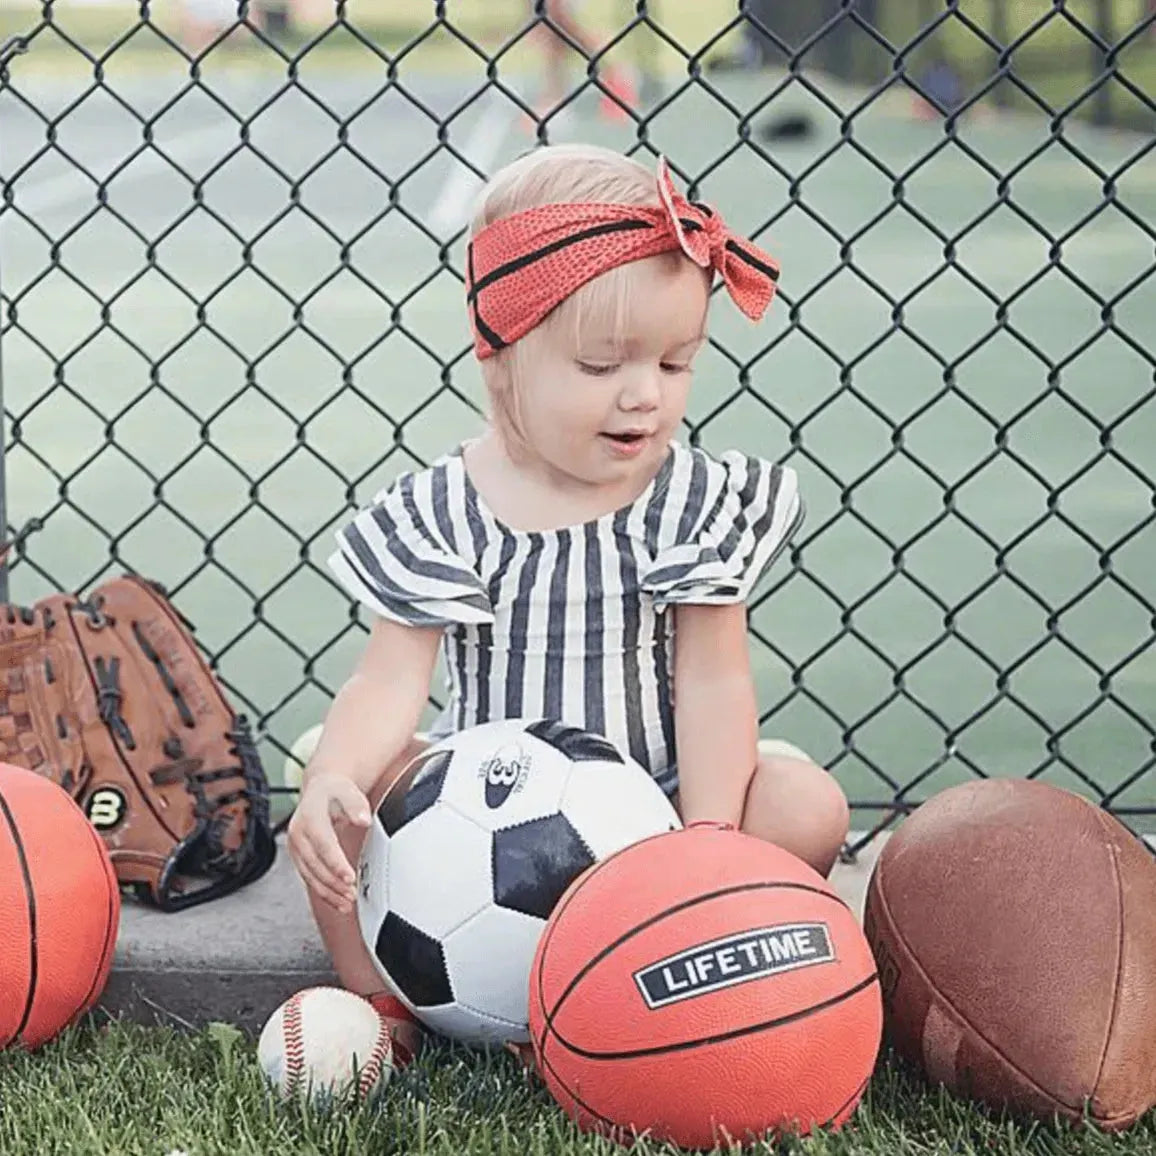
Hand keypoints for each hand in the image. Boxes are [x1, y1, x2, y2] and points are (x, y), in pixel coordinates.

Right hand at [287, 771, 371, 913]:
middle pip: (315, 864)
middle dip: (334, 883)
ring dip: (329, 892)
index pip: (323, 844)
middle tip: (352, 894)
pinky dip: (324, 892)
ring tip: (347, 903)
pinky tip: (337, 901)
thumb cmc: (335, 792)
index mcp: (309, 817)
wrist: (320, 789)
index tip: (350, 877)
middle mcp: (298, 834)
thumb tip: (363, 820)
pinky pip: (310, 878)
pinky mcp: (299, 857)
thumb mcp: (348, 791)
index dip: (336, 863)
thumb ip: (356, 805)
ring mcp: (295, 847)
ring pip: (310, 876)